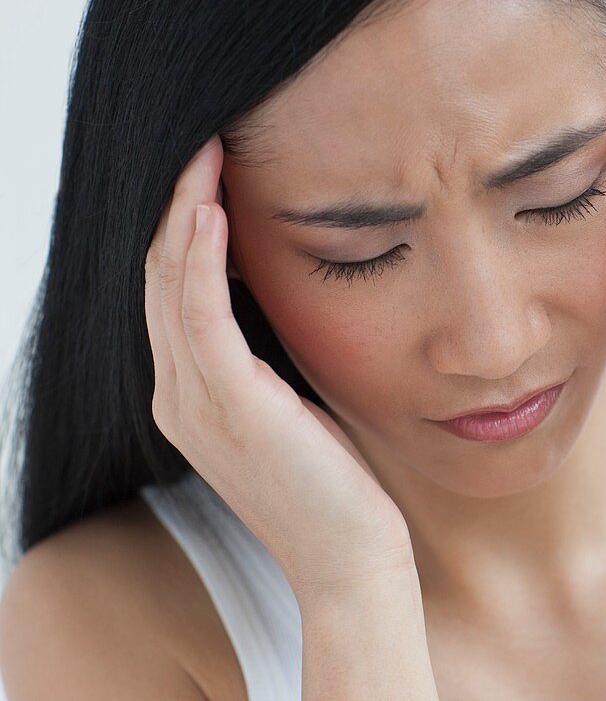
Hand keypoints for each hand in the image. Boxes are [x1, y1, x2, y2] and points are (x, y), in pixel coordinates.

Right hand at [144, 135, 413, 595]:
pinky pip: (199, 315)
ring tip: (205, 151)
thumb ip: (275, 359)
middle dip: (176, 202)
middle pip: (158, 277)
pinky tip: (212, 210)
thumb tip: (293, 296)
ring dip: (182, 211)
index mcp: (195, 397)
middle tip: (204, 139)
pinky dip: (199, 258)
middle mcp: (179, 397)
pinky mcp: (230, 406)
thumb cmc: (338, 484)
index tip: (213, 169)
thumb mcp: (298, 407)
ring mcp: (196, 404)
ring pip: (168, 285)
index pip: (175, 293)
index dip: (183, 227)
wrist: (352, 561)